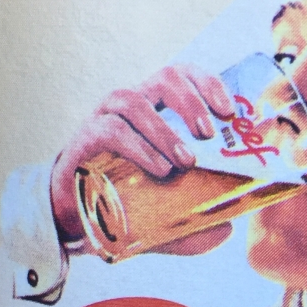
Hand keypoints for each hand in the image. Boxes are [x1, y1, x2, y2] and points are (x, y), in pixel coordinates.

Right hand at [51, 64, 234, 252]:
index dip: (209, 85)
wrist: (77, 219)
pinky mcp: (85, 138)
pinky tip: (159, 169)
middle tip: (208, 134)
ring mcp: (106, 117)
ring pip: (135, 102)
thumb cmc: (129, 204)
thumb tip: (227, 230)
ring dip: (165, 130)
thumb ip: (199, 222)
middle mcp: (134, 105)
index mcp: (160, 110)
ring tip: (186, 161)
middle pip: (165, 78)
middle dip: (191, 102)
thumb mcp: (170, 214)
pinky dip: (139, 148)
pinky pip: (111, 130)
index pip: (186, 76)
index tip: (228, 113)